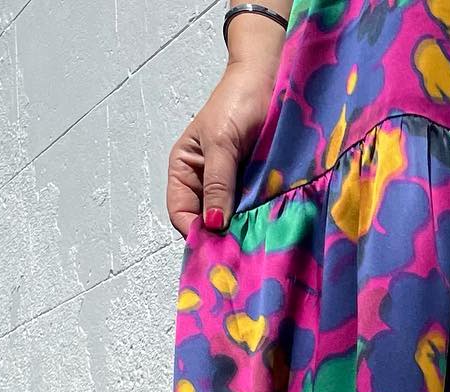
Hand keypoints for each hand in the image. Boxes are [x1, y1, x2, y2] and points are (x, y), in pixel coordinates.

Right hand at [166, 56, 279, 236]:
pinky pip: (253, 211)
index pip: (181, 213)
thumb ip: (217, 184)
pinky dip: (258, 222)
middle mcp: (206, 184)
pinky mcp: (255, 187)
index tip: (216, 246)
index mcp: (185, 171)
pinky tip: (267, 230)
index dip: (194, 232)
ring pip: (232, 221)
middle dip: (220, 237)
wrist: (268, 80)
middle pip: (207, 223)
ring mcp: (232, 188)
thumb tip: (213, 224)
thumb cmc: (236, 103)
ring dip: (242, 233)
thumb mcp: (220, 144)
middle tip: (239, 253)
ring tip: (255, 245)